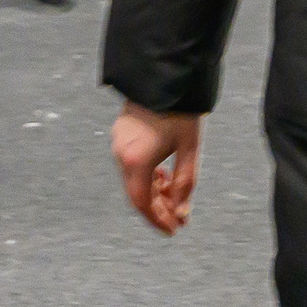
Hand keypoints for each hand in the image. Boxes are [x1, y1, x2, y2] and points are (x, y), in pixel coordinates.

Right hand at [112, 104, 201, 235]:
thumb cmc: (181, 111)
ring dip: (153, 190)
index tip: (173, 230)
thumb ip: (185, 183)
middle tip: (179, 216)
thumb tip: (181, 212)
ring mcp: (117, 143)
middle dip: (158, 207)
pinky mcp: (120, 134)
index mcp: (136, 160)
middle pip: (137, 193)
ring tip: (173, 191)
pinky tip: (162, 173)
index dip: (157, 220)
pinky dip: (146, 175)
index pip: (142, 203)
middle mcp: (121, 154)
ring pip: (133, 179)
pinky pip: (130, 164)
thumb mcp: (189, 148)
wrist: (166, 75)